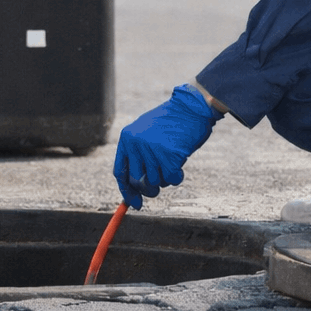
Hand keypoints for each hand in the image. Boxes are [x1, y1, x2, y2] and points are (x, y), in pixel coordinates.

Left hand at [113, 85, 223, 208]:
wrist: (190, 107)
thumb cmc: (171, 122)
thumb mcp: (146, 134)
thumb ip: (138, 156)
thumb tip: (135, 189)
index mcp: (127, 138)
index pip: (120, 172)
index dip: (127, 191)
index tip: (134, 203)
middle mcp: (136, 144)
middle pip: (137, 182)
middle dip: (147, 190)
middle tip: (156, 189)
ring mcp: (152, 150)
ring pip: (155, 182)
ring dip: (165, 178)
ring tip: (172, 162)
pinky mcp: (169, 155)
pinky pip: (171, 179)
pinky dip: (177, 176)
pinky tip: (181, 162)